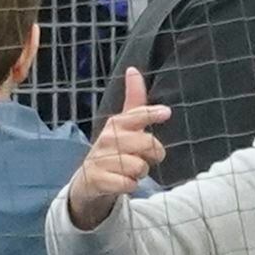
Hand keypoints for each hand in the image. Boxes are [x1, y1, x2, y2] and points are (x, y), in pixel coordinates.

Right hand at [64, 67, 168, 229]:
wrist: (88, 181)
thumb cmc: (113, 150)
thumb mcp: (123, 125)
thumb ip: (133, 100)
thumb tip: (132, 69)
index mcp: (117, 124)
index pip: (136, 114)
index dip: (151, 113)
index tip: (166, 113)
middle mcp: (108, 139)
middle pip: (147, 144)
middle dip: (152, 155)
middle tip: (143, 158)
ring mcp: (100, 159)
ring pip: (139, 167)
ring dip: (140, 173)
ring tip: (129, 171)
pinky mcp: (96, 179)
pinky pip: (128, 184)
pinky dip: (129, 186)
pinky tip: (122, 182)